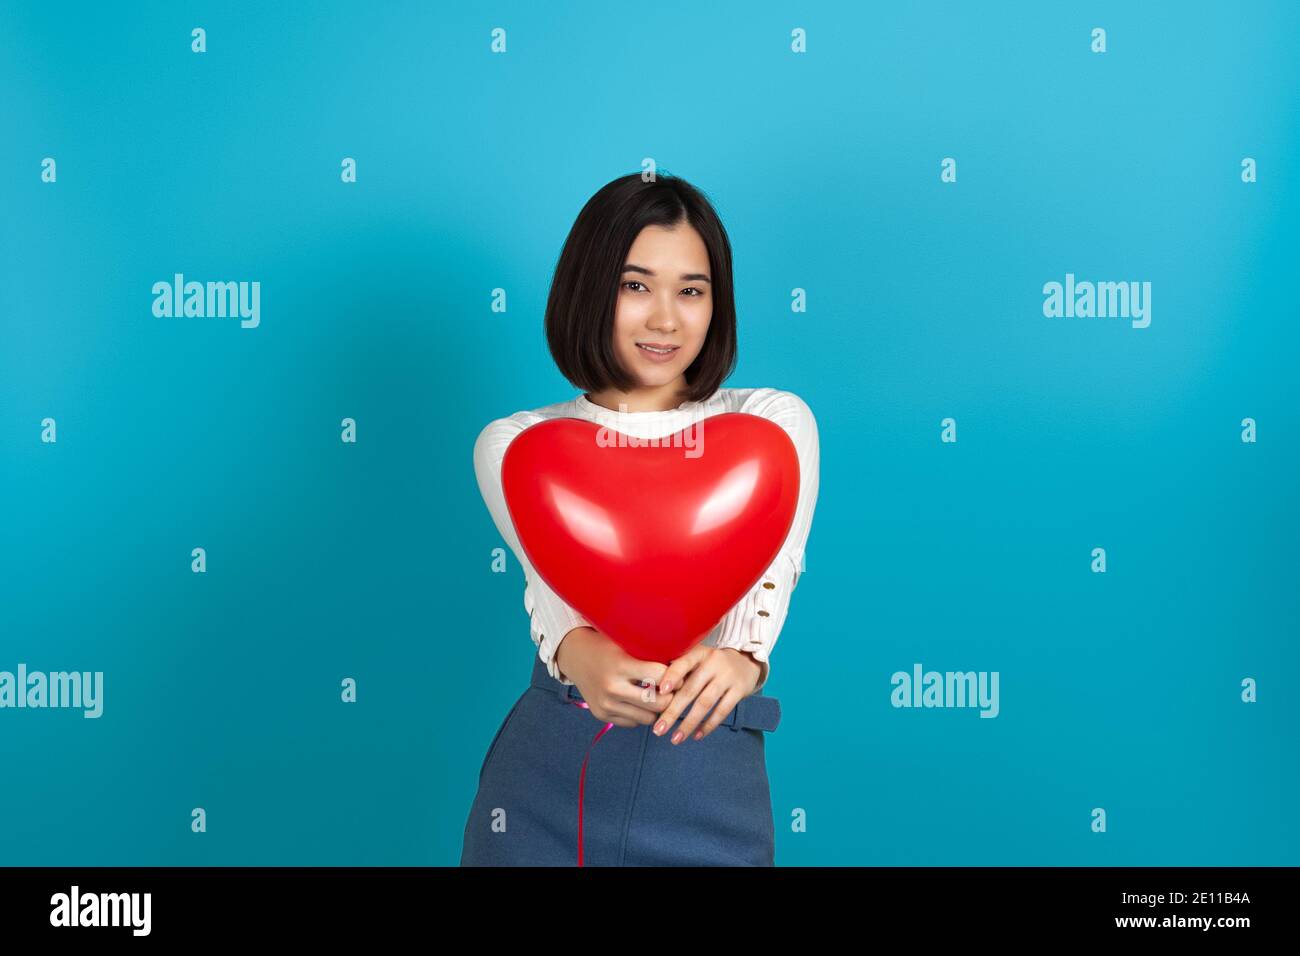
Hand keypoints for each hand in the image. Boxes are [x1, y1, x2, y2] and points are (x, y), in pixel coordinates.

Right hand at [554, 626, 675, 728]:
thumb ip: (650, 654)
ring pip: (647, 718)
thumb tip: (683, 666)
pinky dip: (639, 714)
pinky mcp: (602, 715)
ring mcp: (606, 704)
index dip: (674, 677)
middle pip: (658, 703)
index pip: (661, 677)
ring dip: (655, 709)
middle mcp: (613, 688)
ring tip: (657, 696)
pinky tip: (639, 701)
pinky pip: (633, 723)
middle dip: (669, 698)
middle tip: (673, 690)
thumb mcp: (626, 642)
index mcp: (621, 665)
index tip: (679, 675)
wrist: (575, 656)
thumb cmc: (606, 645)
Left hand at [651, 645, 761, 743]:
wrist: (746, 662)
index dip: (672, 676)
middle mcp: (713, 663)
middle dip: (672, 712)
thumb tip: (651, 690)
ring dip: (688, 723)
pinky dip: (708, 725)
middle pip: (690, 690)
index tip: (660, 691)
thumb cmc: (710, 665)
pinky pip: (722, 711)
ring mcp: (727, 677)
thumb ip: (678, 670)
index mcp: (699, 653)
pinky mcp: (739, 690)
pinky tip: (696, 735)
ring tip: (675, 738)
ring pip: (705, 703)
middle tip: (658, 730)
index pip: (683, 663)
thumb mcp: (697, 659)